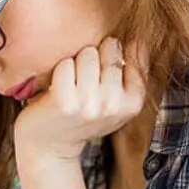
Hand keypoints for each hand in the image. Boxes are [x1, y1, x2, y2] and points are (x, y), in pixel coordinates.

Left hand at [14, 37, 146, 163]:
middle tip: (84, 78)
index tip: (102, 70)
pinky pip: (65, 64)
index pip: (134, 54)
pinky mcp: (64, 101)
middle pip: (110, 50)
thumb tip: (139, 39)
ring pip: (87, 53)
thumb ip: (131, 75)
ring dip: (76, 61)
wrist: (48, 149)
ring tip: (71, 82)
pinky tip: (56, 88)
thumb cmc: (82, 118)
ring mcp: (89, 103)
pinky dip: (58, 71)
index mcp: (133, 104)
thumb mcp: (116, 103)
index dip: (115, 54)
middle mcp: (113, 104)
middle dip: (95, 55)